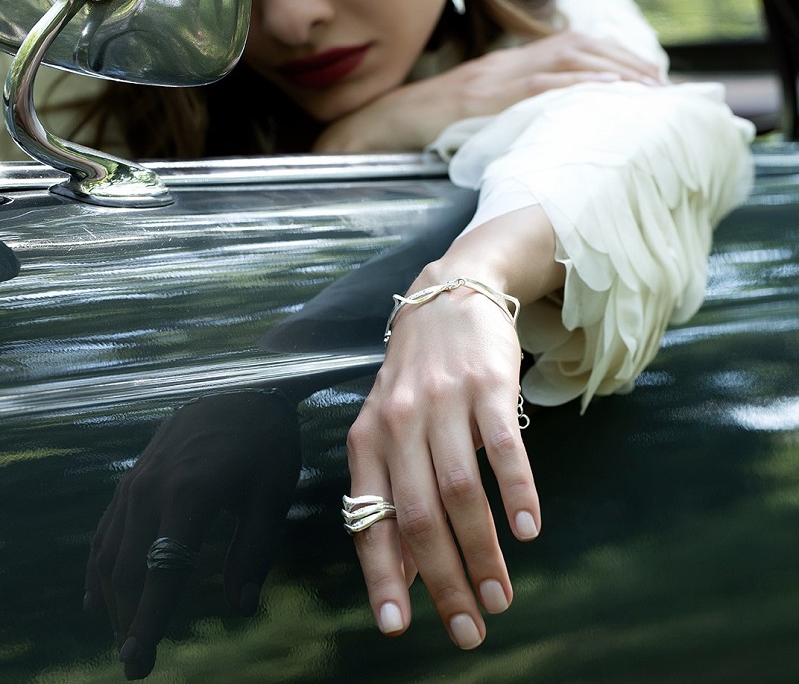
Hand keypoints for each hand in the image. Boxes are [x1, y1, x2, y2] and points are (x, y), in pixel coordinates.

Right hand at [85, 389, 300, 679]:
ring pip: (110, 550)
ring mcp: (138, 478)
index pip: (161, 572)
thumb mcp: (271, 494)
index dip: (149, 620)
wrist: (245, 383)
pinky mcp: (135, 472)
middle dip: (128, 619)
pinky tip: (98, 591)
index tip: (138, 662)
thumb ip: (253, 551)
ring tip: (122, 633)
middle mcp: (152, 488)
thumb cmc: (267, 440)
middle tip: (135, 662)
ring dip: (112, 596)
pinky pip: (108, 524)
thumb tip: (241, 606)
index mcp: (189, 495)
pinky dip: (101, 562)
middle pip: (128, 568)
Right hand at [313, 31, 663, 152]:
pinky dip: (576, 90)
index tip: (640, 80)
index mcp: (498, 71)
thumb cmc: (417, 136)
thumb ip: (503, 125)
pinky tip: (605, 97)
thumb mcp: (469, 124)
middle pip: (574, 49)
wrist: (371, 131)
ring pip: (563, 62)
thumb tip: (539, 145)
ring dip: (610, 73)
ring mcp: (490, 82)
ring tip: (645, 91)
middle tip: (657, 86)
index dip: (606, 60)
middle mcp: (499, 68)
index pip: (563, 51)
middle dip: (621, 63)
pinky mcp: (479, 101)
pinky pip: (537, 89)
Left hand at [345, 206, 562, 647]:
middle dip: (444, 582)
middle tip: (470, 629)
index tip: (398, 628)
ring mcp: (443, 401)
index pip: (368, 519)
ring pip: (460, 491)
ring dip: (482, 551)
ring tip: (501, 595)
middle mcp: (399, 423)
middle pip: (420, 517)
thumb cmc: (415, 374)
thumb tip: (403, 568)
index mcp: (367, 439)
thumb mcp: (388, 424)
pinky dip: (516, 490)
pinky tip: (528, 529)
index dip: (381, 577)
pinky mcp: (486, 384)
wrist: (448, 295)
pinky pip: (502, 446)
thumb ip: (392, 488)